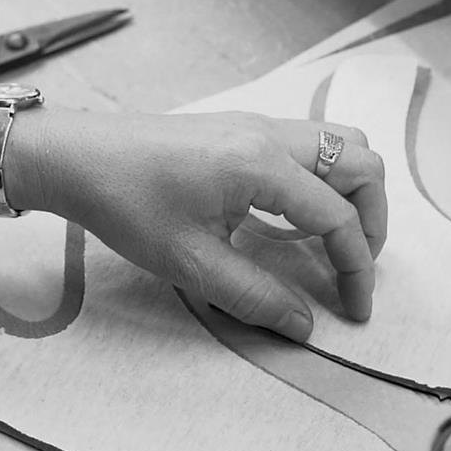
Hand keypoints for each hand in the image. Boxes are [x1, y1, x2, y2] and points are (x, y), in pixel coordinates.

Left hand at [9, 108, 385, 341]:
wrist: (77, 158)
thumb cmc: (125, 204)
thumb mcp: (190, 262)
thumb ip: (254, 295)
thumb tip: (304, 325)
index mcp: (262, 165)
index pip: (338, 216)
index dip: (356, 267)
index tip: (355, 307)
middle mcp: (270, 134)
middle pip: (361, 163)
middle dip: (373, 219)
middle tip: (353, 265)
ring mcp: (255, 124)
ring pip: (338, 145)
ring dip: (352, 192)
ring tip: (332, 238)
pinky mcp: (239, 129)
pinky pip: (307, 144)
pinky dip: (322, 178)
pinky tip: (292, 215)